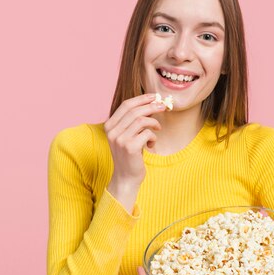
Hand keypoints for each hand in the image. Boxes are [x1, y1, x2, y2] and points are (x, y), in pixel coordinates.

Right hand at [104, 94, 165, 210]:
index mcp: (109, 125)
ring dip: (154, 123)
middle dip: (152, 106)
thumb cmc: (130, 155)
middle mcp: (112, 131)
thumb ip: (133, 121)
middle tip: (164, 106)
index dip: (142, 98)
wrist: (126, 178)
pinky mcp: (130, 147)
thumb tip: (151, 103)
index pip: (126, 105)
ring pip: (142, 120)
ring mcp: (120, 139)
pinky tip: (151, 144)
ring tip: (157, 129)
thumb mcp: (128, 135)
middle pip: (135, 110)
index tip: (154, 96)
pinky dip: (153, 137)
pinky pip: (147, 133)